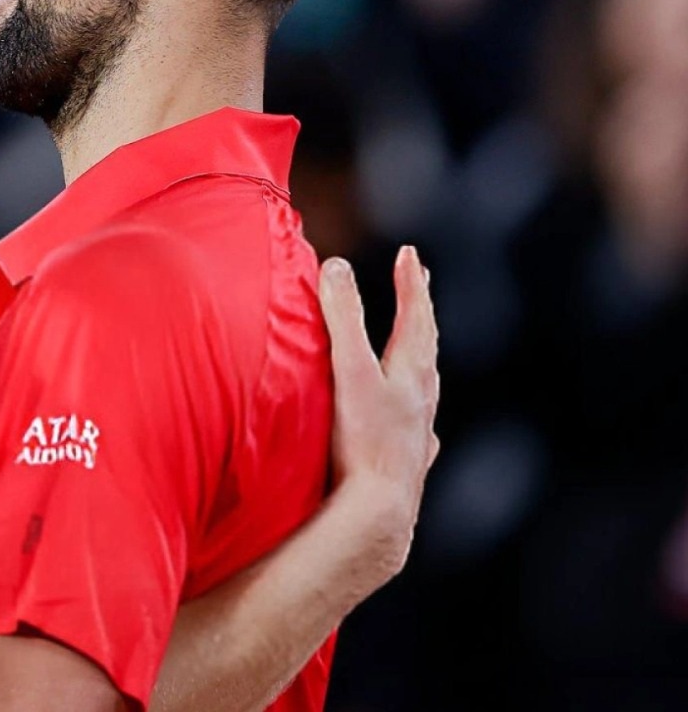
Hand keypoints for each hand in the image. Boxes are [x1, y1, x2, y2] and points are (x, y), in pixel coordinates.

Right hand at [317, 247, 440, 581]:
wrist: (379, 510)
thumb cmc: (364, 440)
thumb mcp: (348, 370)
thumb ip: (342, 318)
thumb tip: (337, 266)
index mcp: (411, 372)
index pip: (415, 316)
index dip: (411, 283)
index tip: (410, 254)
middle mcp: (422, 398)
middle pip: (427, 346)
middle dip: (421, 312)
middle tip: (420, 285)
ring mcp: (417, 430)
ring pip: (426, 385)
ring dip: (421, 358)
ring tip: (419, 347)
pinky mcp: (407, 460)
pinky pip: (418, 426)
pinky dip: (416, 410)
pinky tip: (416, 423)